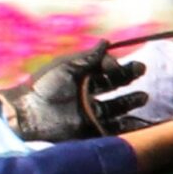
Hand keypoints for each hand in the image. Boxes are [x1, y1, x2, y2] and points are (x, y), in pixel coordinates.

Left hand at [7, 45, 144, 141]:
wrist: (29, 115)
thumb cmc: (44, 87)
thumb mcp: (66, 67)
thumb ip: (89, 57)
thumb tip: (107, 42)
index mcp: (80, 79)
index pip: (104, 71)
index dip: (117, 66)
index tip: (125, 64)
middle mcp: (87, 95)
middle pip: (113, 87)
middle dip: (128, 79)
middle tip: (142, 70)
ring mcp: (90, 114)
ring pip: (117, 108)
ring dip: (131, 101)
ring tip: (144, 97)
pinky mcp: (91, 131)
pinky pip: (114, 129)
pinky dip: (129, 126)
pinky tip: (140, 120)